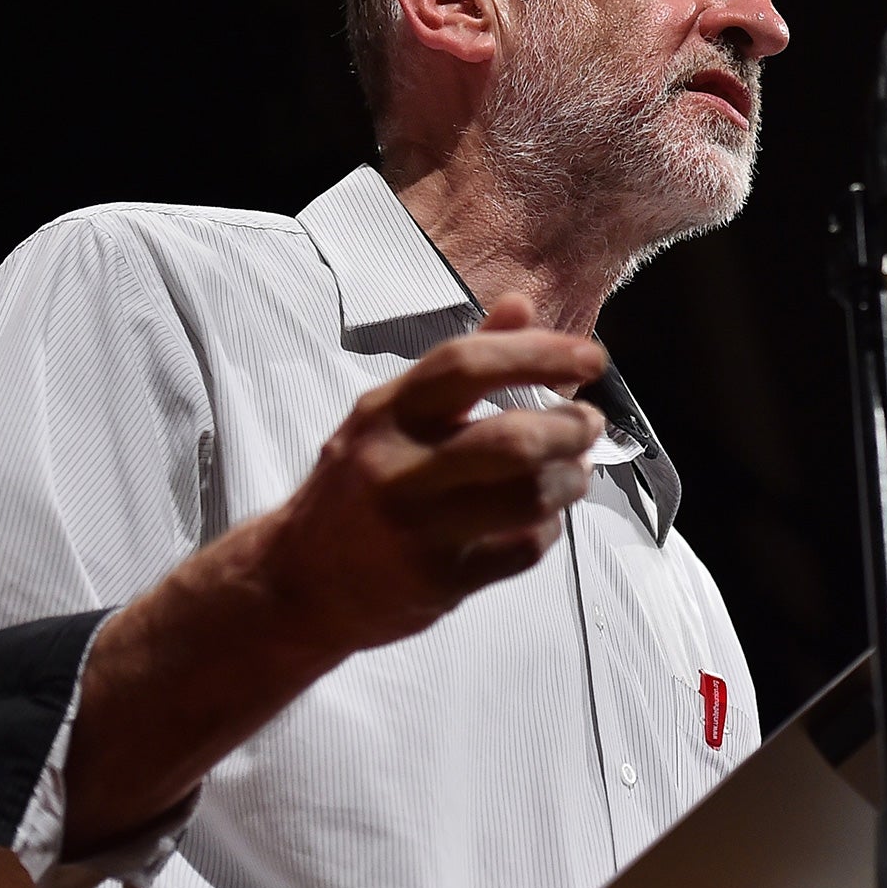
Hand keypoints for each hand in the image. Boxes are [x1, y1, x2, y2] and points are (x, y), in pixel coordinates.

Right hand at [259, 293, 607, 661]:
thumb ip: (461, 363)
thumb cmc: (358, 486)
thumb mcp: (393, 415)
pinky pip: (521, 549)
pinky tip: (541, 520)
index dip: (539, 354)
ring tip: (575, 472)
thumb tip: (522, 303)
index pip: (468, 364)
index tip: (590, 357)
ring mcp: (417, 528)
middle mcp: (397, 467)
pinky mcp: (438, 582)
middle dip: (570, 429)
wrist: (296, 584)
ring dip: (570, 480)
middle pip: (511, 440)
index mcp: (386, 413)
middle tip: (589, 424)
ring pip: (527, 497)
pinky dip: (548, 530)